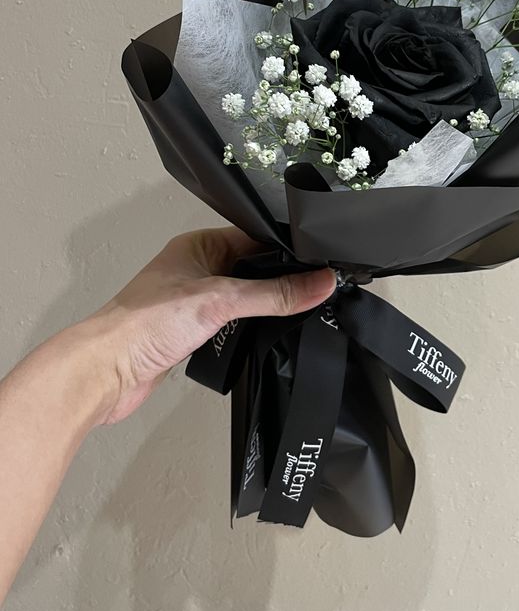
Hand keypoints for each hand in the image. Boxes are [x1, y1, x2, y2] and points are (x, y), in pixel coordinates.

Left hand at [67, 228, 335, 424]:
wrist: (104, 372)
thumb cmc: (144, 324)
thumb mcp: (220, 301)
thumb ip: (273, 294)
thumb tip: (320, 283)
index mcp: (198, 246)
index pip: (255, 238)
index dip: (288, 248)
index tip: (323, 259)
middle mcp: (197, 269)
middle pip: (253, 268)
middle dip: (282, 278)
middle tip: (321, 285)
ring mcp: (194, 301)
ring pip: (244, 297)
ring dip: (266, 305)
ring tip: (304, 307)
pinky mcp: (192, 332)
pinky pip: (233, 322)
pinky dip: (251, 327)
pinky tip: (272, 333)